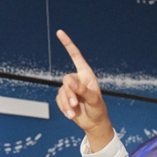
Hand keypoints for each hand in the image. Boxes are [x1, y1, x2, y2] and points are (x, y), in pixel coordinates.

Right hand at [55, 30, 113, 149]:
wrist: (94, 123)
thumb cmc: (98, 109)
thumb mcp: (94, 99)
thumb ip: (83, 90)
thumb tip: (70, 82)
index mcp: (86, 75)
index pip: (76, 56)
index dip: (68, 44)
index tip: (60, 33)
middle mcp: (77, 80)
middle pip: (66, 81)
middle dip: (70, 94)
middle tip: (76, 104)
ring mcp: (70, 89)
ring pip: (61, 92)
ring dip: (67, 104)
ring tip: (75, 112)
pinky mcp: (64, 99)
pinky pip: (59, 100)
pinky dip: (64, 108)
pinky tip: (71, 115)